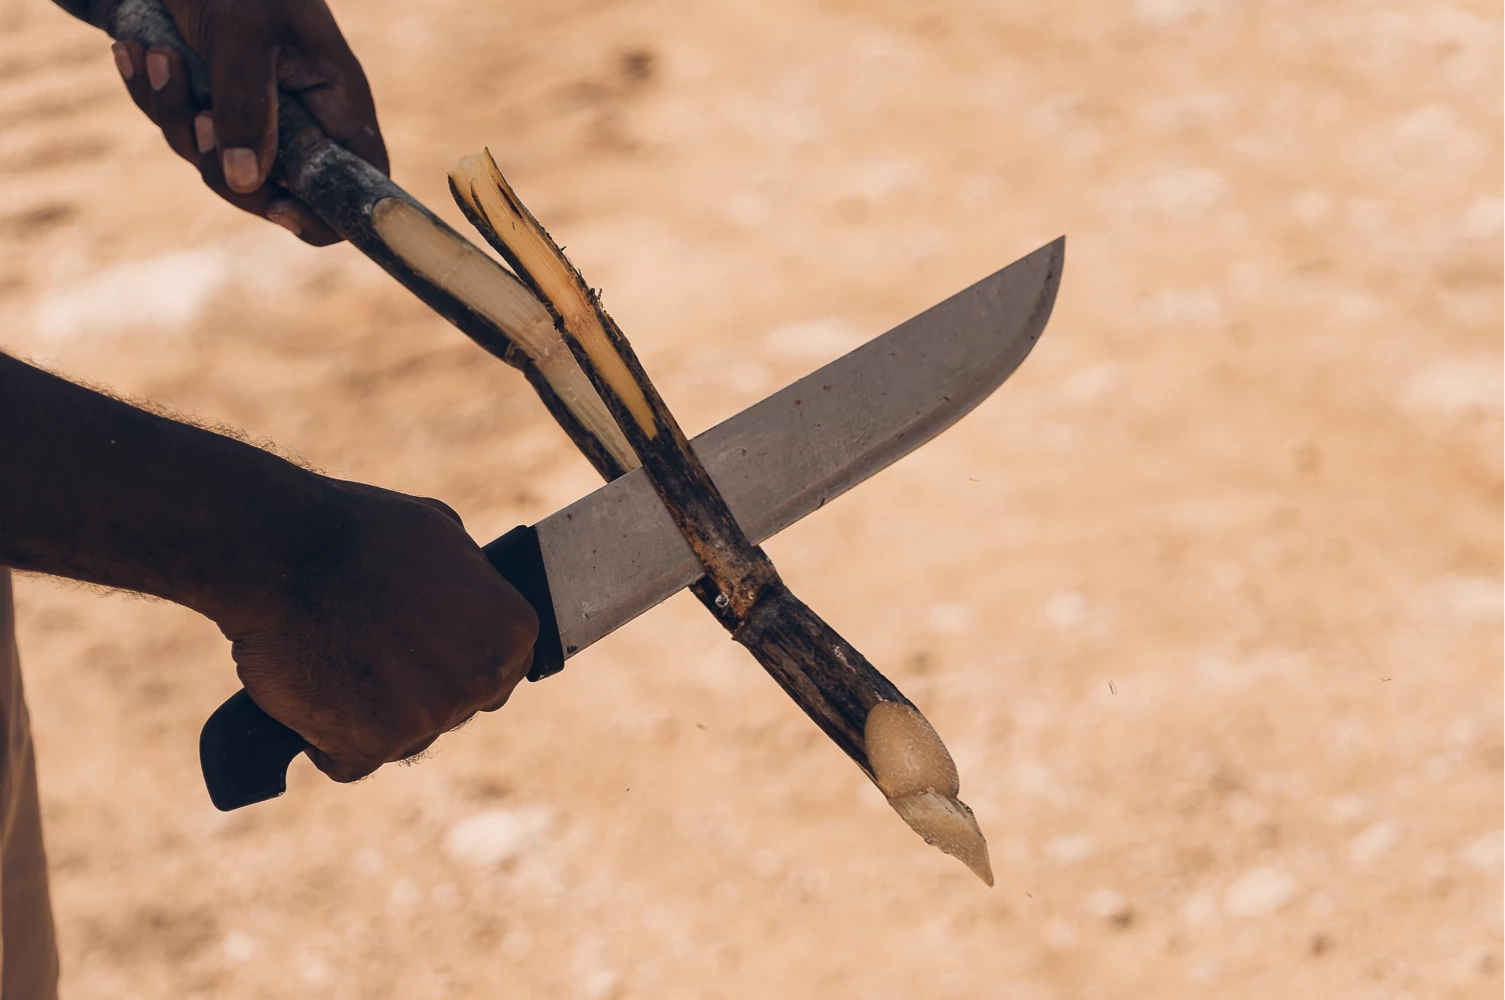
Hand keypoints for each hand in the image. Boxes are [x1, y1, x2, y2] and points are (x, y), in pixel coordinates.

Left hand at [109, 0, 386, 245]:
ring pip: (218, 165)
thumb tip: (247, 181)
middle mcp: (303, 121)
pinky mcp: (213, 106)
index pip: (354, 186)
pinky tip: (137, 53)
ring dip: (175, 116)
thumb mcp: (243, 37)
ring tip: (158, 56)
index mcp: (336, 105)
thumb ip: (248, 107)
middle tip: (201, 119)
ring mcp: (256, 118)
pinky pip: (181, 130)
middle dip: (224, 166)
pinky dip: (153, 96)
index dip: (325, 214)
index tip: (283, 208)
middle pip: (276, 193)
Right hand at [215, 481, 538, 782]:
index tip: (428, 659)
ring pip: (404, 739)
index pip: (502, 675)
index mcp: (511, 630)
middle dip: (418, 693)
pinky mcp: (371, 746)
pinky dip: (326, 740)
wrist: (283, 554)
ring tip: (338, 664)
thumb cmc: (359, 533)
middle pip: (453, 712)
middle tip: (373, 656)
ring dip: (371, 716)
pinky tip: (314, 697)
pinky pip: (350, 760)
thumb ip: (470, 584)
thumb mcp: (443, 534)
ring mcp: (429, 718)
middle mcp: (480, 680)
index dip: (458, 667)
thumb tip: (474, 599)